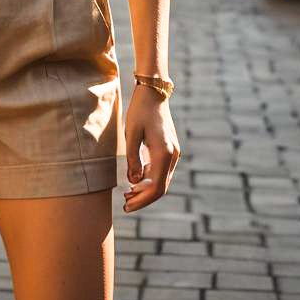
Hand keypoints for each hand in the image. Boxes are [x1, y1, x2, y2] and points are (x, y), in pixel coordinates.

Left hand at [123, 84, 179, 211]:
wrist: (153, 93)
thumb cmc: (139, 111)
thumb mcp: (131, 134)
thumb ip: (133, 158)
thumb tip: (133, 181)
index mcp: (164, 154)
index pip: (156, 188)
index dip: (142, 200)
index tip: (127, 206)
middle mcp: (172, 156)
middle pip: (160, 187)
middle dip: (143, 197)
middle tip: (125, 203)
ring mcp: (173, 152)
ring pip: (161, 179)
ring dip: (146, 188)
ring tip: (128, 193)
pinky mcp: (170, 148)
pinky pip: (161, 170)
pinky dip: (149, 177)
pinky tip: (136, 178)